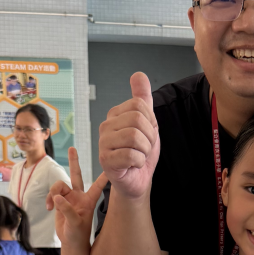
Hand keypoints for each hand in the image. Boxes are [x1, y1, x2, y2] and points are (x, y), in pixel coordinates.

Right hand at [48, 147, 105, 245]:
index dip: (102, 177)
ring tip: (52, 205)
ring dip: (53, 192)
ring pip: (59, 185)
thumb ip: (67, 210)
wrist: (70, 241)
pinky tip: (49, 208)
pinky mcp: (60, 201)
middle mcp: (79, 196)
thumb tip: (57, 197)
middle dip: (74, 162)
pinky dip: (49, 199)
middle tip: (72, 148)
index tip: (108, 167)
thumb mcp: (75, 223)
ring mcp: (69, 197)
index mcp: (89, 201)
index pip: (97, 186)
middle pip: (76, 175)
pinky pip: (52, 193)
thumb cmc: (78, 234)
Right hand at [97, 72, 160, 197]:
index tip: (147, 134)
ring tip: (139, 156)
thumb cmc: (140, 152)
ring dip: (145, 150)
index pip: (139, 105)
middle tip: (144, 148)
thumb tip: (138, 74)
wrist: (137, 179)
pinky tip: (133, 165)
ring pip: (134, 137)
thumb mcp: (147, 122)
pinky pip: (131, 155)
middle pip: (137, 120)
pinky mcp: (105, 160)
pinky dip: (139, 162)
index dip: (150, 122)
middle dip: (149, 137)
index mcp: (115, 114)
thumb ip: (142, 98)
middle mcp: (106, 126)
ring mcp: (103, 143)